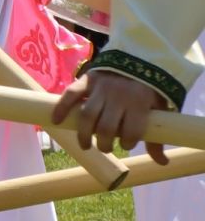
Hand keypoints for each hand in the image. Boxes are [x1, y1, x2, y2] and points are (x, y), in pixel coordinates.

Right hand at [52, 70, 169, 162]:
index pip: (130, 132)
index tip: (126, 144)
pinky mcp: (87, 79)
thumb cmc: (151, 89)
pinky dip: (62, 108)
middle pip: (106, 128)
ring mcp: (100, 88)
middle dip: (104, 144)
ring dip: (84, 134)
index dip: (127, 143)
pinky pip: (71, 94)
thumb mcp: (160, 110)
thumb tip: (163, 163)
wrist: (141, 57)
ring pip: (88, 116)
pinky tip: (56, 121)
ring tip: (85, 144)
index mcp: (139, 104)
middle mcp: (118, 97)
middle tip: (104, 147)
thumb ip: (156, 136)